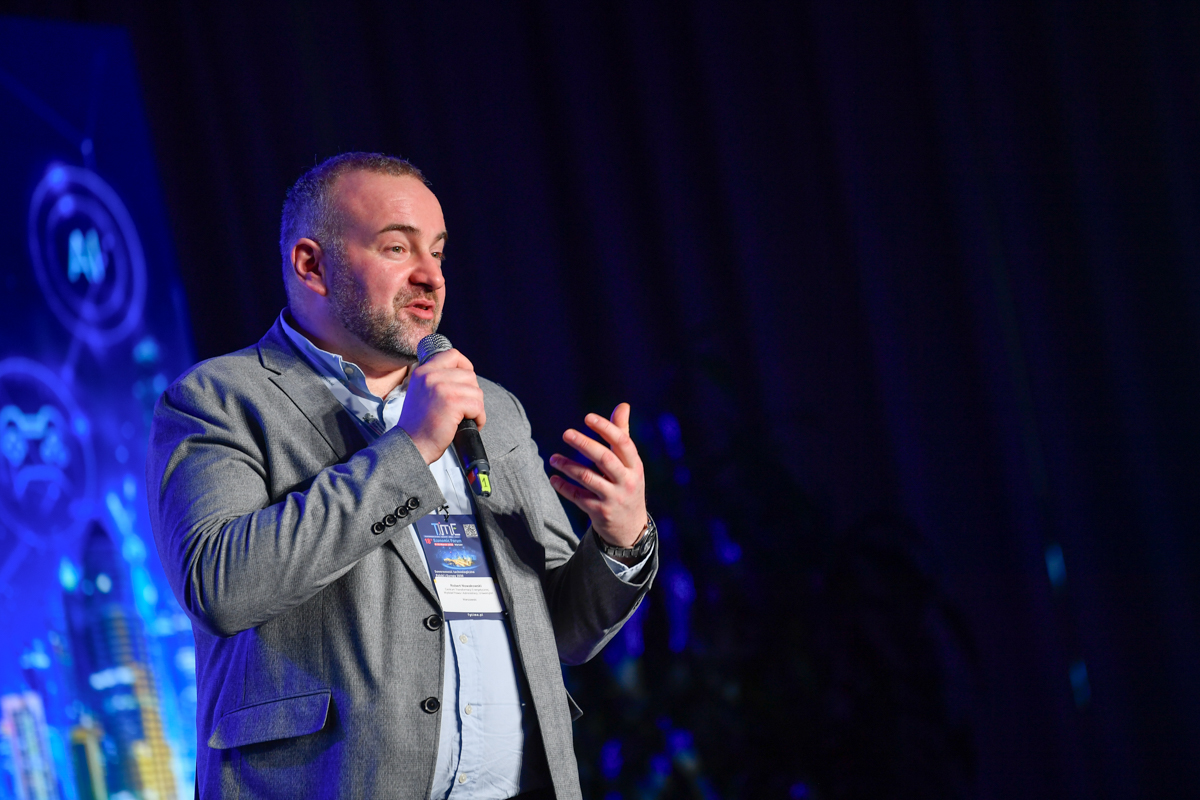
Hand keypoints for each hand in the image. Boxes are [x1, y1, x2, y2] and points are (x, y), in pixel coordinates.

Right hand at [397, 349, 485, 464]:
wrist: (411, 444)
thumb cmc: (419, 424)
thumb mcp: (421, 392)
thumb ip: (437, 379)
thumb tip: (465, 375)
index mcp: (423, 371)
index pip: (452, 355)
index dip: (465, 366)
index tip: (466, 383)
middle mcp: (431, 376)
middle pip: (469, 375)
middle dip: (472, 394)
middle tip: (464, 409)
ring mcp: (441, 388)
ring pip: (476, 391)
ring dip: (476, 408)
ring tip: (465, 418)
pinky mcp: (452, 403)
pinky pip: (478, 406)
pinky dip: (479, 418)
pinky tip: (468, 424)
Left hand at [549, 403, 647, 549]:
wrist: (630, 527)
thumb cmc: (627, 485)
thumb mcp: (630, 463)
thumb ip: (622, 434)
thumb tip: (623, 405)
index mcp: (635, 466)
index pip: (623, 443)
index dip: (606, 428)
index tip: (587, 417)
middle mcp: (627, 481)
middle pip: (605, 459)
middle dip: (585, 444)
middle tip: (566, 433)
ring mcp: (614, 498)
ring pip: (588, 478)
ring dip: (568, 466)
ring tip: (553, 458)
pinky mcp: (600, 512)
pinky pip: (578, 497)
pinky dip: (564, 487)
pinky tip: (553, 479)